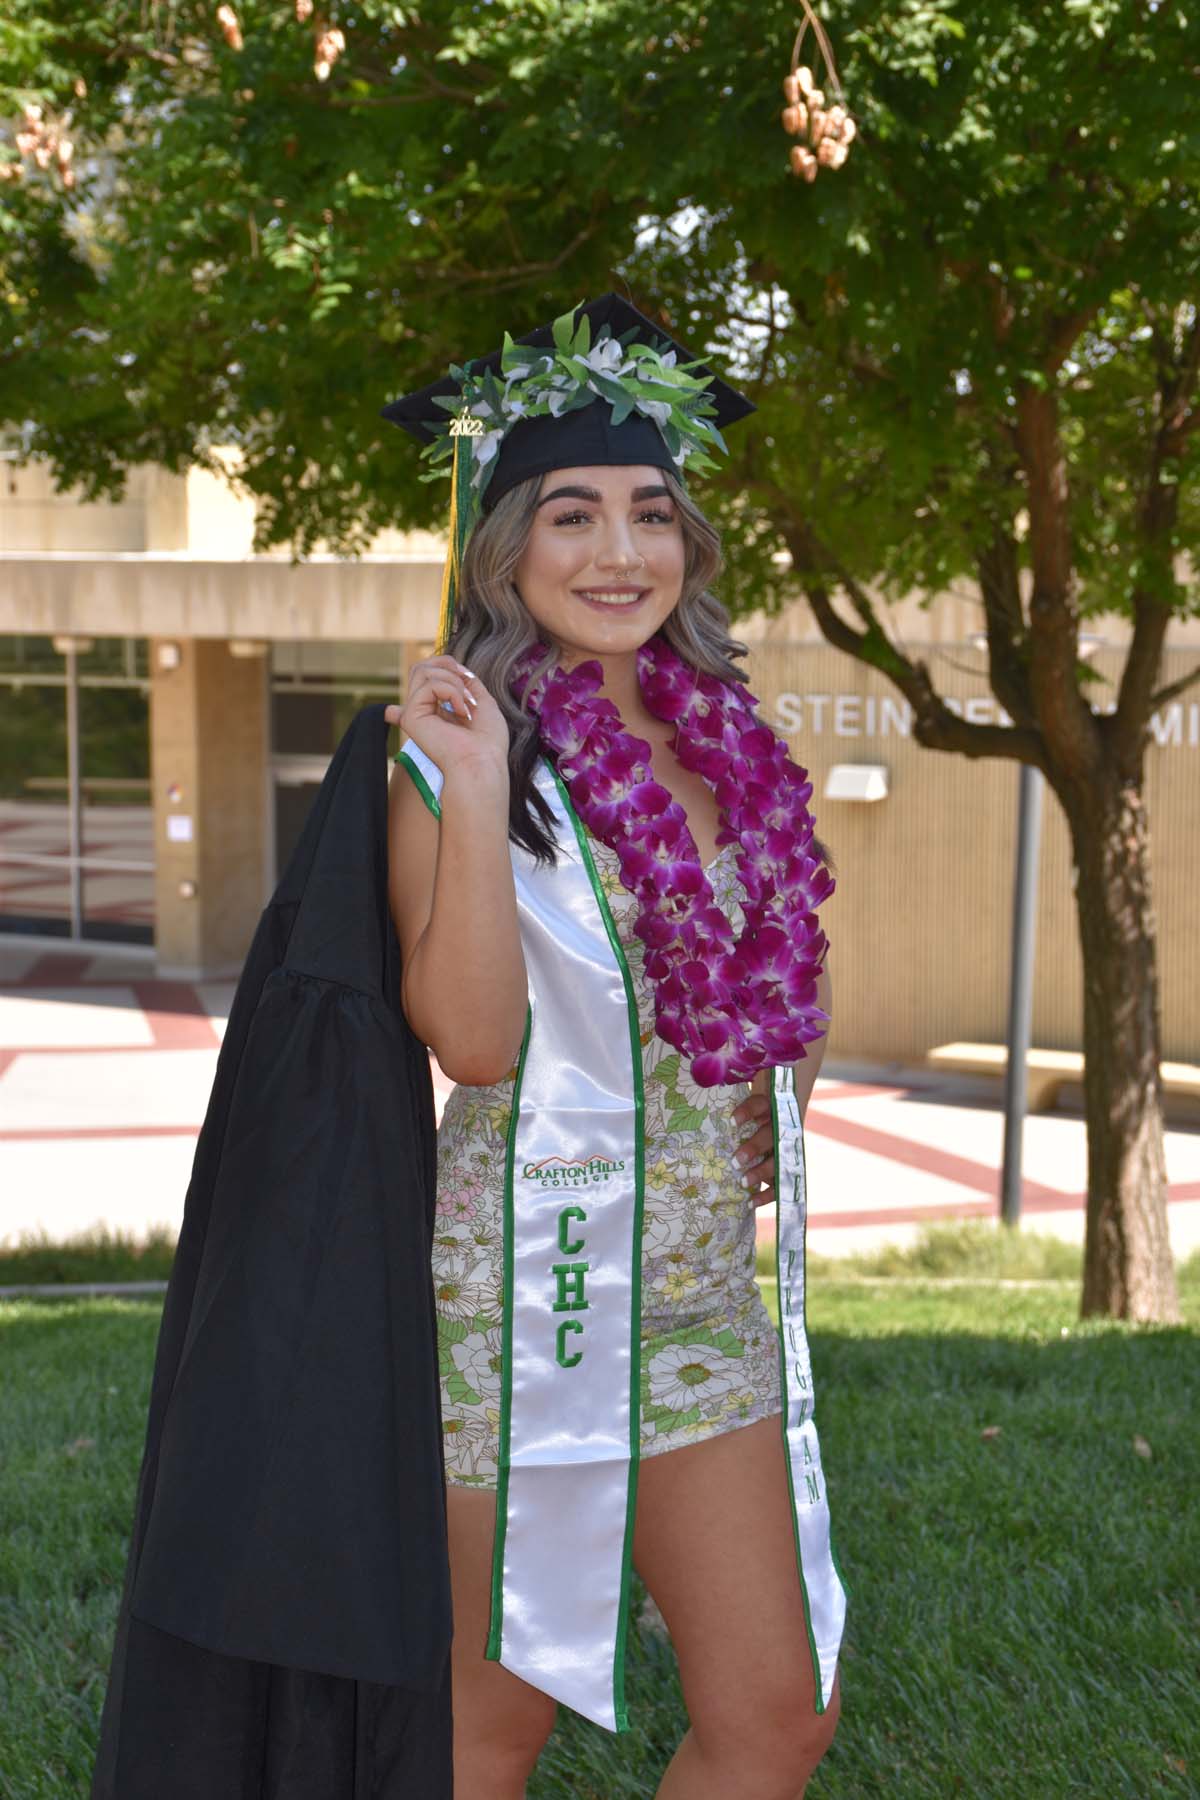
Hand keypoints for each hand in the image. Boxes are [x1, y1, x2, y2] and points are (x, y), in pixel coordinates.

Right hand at [385, 655, 509, 781]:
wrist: (483, 763)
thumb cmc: (488, 742)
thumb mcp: (484, 703)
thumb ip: (470, 685)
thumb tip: (459, 670)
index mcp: (435, 712)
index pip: (423, 680)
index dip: (438, 666)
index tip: (467, 675)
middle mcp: (421, 713)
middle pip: (420, 668)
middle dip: (449, 666)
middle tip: (468, 689)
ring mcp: (414, 714)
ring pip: (421, 671)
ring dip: (453, 681)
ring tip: (466, 705)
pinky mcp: (410, 717)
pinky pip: (429, 685)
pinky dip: (451, 692)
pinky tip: (461, 712)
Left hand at [732, 1069, 775, 1206]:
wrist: (776, 1125)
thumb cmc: (747, 1119)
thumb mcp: (739, 1108)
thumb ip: (724, 1108)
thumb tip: (688, 1107)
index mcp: (768, 1107)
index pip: (760, 1105)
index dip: (748, 1112)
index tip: (731, 1122)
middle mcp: (779, 1127)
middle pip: (771, 1136)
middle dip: (754, 1148)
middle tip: (736, 1160)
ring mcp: (786, 1149)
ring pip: (778, 1160)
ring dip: (762, 1172)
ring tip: (743, 1182)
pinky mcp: (787, 1169)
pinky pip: (781, 1184)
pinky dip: (767, 1195)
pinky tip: (750, 1202)